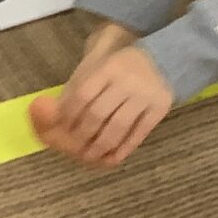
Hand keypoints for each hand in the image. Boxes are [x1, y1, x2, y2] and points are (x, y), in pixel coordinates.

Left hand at [29, 43, 173, 168]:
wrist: (161, 59)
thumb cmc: (118, 64)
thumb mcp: (96, 64)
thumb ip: (78, 86)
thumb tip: (56, 115)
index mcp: (108, 67)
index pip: (83, 95)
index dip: (69, 114)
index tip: (62, 127)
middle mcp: (127, 81)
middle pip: (98, 114)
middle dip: (83, 134)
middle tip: (73, 147)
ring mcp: (145, 96)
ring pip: (118, 127)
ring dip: (101, 146)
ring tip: (90, 156)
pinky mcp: (160, 109)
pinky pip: (139, 133)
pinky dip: (124, 148)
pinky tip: (112, 158)